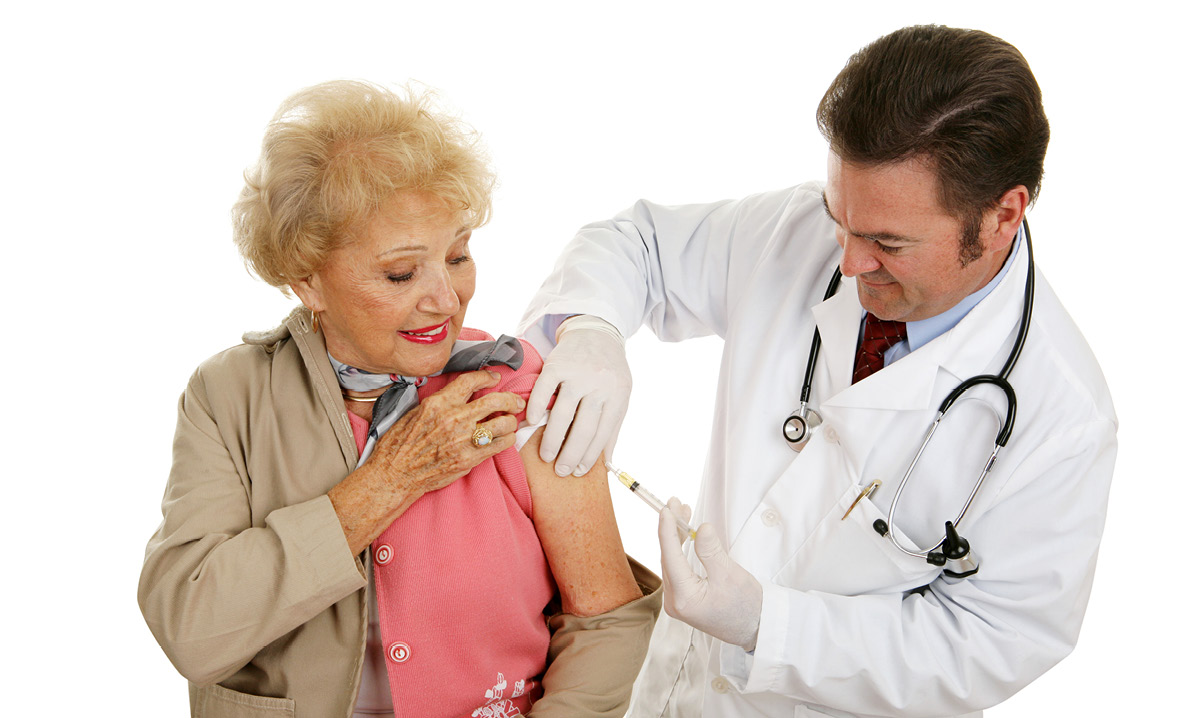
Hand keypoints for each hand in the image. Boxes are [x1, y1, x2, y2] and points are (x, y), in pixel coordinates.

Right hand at [331, 370, 525, 553]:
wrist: (395, 474)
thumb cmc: (400, 444)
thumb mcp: (416, 412)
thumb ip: (441, 402)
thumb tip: (462, 395)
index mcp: (438, 403)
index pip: (471, 380)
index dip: (487, 376)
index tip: (494, 378)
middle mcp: (453, 418)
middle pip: (496, 400)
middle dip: (511, 399)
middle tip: (515, 402)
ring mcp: (463, 439)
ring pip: (504, 423)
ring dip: (511, 421)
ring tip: (510, 422)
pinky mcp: (469, 458)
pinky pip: (500, 444)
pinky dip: (507, 439)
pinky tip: (504, 438)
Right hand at [527, 322, 631, 475]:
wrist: (597, 332)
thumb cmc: (609, 371)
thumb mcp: (620, 396)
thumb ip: (613, 429)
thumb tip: (606, 464)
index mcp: (618, 394)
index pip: (603, 433)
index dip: (590, 456)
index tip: (578, 472)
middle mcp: (599, 384)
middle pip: (584, 427)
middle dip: (571, 454)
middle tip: (561, 471)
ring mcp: (577, 373)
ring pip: (562, 413)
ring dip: (553, 439)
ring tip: (546, 456)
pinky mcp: (557, 364)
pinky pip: (543, 391)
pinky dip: (536, 409)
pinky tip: (532, 424)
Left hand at [659, 498, 762, 651]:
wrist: (756, 628)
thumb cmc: (746, 606)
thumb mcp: (730, 575)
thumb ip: (711, 551)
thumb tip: (699, 528)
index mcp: (684, 598)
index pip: (670, 556)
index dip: (667, 529)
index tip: (666, 509)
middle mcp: (675, 602)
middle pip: (667, 557)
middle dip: (672, 528)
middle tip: (676, 503)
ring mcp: (677, 602)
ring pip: (671, 561)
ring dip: (675, 537)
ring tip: (682, 513)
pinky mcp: (683, 599)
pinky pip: (676, 569)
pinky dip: (679, 550)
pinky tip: (684, 535)